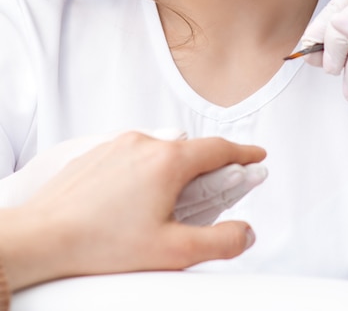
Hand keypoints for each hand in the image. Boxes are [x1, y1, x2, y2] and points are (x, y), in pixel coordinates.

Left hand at [1, 132, 265, 290]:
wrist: (44, 234)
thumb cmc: (102, 242)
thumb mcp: (173, 251)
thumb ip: (220, 242)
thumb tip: (246, 233)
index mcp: (168, 161)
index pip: (219, 149)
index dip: (243, 152)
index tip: (256, 155)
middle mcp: (145, 143)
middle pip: (190, 150)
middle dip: (207, 168)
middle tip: (213, 191)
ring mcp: (120, 144)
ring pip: (162, 151)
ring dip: (174, 171)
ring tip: (166, 206)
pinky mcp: (101, 151)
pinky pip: (136, 154)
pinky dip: (147, 170)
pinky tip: (135, 200)